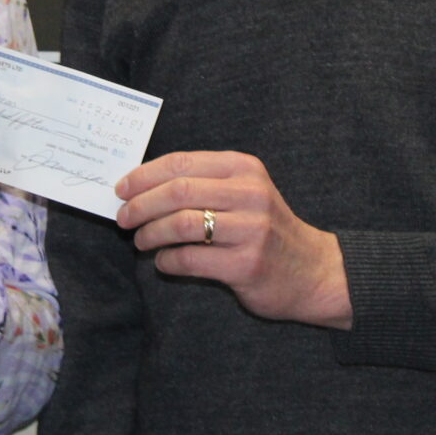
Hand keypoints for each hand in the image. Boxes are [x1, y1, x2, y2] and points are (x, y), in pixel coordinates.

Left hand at [116, 150, 350, 327]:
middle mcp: (249, 193)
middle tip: (123, 217)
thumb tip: (141, 186)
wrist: (314, 271)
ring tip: (141, 241)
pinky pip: (190, 259)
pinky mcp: (246, 264)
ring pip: (181, 224)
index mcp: (243, 168)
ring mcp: (250, 229)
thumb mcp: (244, 192)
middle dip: (140, 204)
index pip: (181, 163)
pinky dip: (167, 261)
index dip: (144, 175)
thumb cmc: (266, 229)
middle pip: (177, 191)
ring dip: (150, 233)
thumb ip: (203, 184)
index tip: (121, 188)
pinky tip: (164, 262)